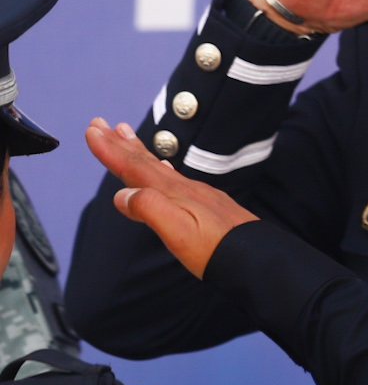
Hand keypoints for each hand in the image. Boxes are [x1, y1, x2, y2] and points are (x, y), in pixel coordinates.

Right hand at [85, 119, 258, 277]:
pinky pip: (176, 180)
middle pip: (146, 161)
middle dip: (121, 143)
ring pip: (160, 168)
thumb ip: (150, 209)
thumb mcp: (178, 231)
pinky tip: (164, 171)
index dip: (111, 150)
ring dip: (139, 151)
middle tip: (101, 123)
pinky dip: (161, 170)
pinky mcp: (208, 207)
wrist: (258, 261)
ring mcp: (198, 197)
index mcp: (174, 194)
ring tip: (125, 135)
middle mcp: (185, 189)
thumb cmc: (217, 250)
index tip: (92, 130)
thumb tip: (122, 194)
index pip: (136, 167)